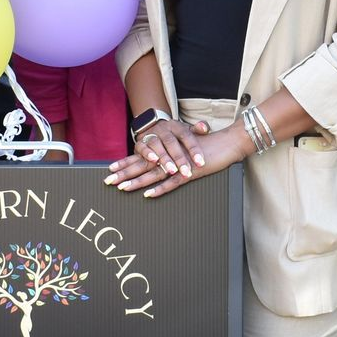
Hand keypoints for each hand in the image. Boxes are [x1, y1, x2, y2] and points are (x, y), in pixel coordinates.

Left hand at [107, 119, 242, 197]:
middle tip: (108, 180)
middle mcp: (170, 156)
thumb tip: (167, 162)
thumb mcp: (189, 149)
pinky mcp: (190, 172)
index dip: (127, 162)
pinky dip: (160, 188)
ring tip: (122, 188)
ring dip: (137, 181)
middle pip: (143, 165)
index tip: (112, 168)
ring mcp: (179, 164)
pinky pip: (172, 182)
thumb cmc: (210, 146)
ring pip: (153, 174)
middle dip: (125, 173)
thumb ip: (177, 154)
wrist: (228, 142)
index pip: (143, 156)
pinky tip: (148, 194)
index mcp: (168, 150)